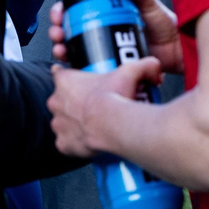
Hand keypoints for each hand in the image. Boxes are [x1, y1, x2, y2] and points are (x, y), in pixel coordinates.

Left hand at [47, 57, 162, 157]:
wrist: (113, 125)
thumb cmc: (114, 99)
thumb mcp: (130, 72)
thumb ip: (143, 65)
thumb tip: (153, 65)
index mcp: (65, 81)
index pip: (60, 73)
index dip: (71, 78)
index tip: (83, 84)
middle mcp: (56, 101)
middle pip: (63, 100)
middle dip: (76, 103)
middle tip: (97, 105)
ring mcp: (58, 124)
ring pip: (65, 122)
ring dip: (76, 122)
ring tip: (95, 123)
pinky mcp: (63, 143)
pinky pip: (67, 142)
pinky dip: (76, 142)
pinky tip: (90, 139)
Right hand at [49, 0, 182, 72]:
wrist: (177, 52)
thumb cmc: (167, 25)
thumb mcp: (151, 3)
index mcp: (108, 10)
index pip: (79, 7)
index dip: (64, 9)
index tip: (60, 12)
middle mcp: (102, 28)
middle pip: (71, 27)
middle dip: (58, 29)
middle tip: (58, 33)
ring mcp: (104, 47)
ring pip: (74, 46)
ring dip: (61, 47)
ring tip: (62, 49)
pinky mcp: (107, 64)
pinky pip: (86, 64)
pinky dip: (74, 64)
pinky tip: (70, 64)